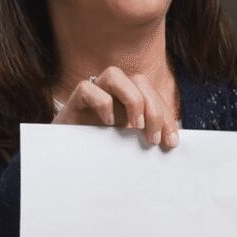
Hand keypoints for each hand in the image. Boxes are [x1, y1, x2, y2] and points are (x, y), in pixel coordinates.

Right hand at [52, 66, 179, 149]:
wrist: (65, 162)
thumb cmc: (100, 153)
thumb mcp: (128, 146)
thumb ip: (145, 139)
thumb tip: (171, 145)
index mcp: (128, 99)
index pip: (153, 95)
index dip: (166, 116)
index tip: (171, 142)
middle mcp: (111, 92)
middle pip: (139, 80)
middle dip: (153, 108)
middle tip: (154, 139)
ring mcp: (92, 94)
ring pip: (113, 74)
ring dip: (131, 99)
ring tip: (135, 126)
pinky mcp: (73, 103)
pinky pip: (86, 88)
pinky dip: (100, 102)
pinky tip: (107, 124)